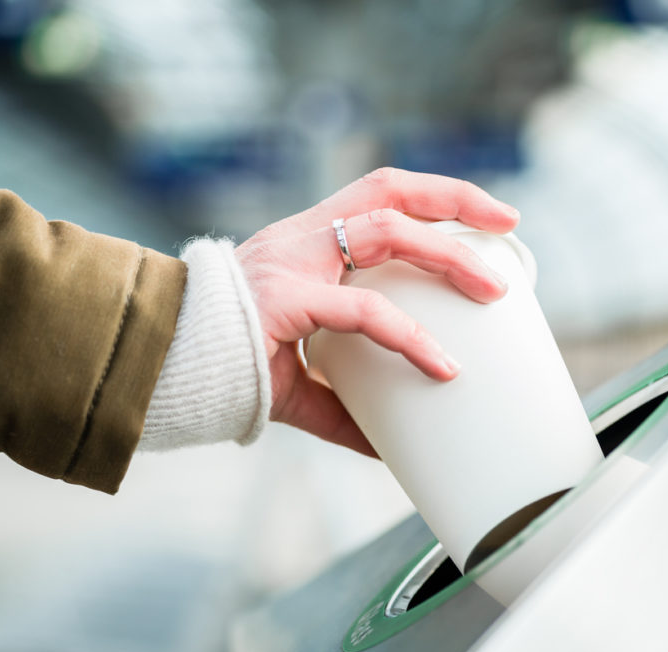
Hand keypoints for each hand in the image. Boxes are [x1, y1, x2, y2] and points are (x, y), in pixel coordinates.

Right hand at [235, 167, 518, 456]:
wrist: (159, 368)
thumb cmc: (222, 363)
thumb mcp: (295, 380)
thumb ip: (341, 405)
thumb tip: (387, 446)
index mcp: (306, 242)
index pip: (377, 194)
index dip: (432, 197)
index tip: (483, 219)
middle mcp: (302, 237)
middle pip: (389, 188)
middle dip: (455, 198)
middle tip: (509, 224)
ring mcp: (292, 262)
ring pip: (386, 230)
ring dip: (447, 252)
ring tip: (493, 287)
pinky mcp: (284, 299)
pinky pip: (360, 310)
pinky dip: (408, 336)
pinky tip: (442, 364)